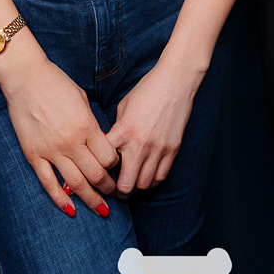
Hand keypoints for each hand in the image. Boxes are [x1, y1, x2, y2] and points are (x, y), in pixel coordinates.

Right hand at [0, 46, 119, 216]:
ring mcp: (51, 151)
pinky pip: (49, 184)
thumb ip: (92, 124)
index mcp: (86, 127)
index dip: (116, 167)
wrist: (26, 78)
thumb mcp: (82, 100)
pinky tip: (71, 210)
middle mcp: (71, 142)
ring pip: (75, 184)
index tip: (118, 170)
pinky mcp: (34, 155)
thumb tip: (100, 143)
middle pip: (96, 175)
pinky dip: (61, 200)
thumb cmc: (57, 84)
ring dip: (91, 199)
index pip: (109, 157)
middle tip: (115, 194)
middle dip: (108, 188)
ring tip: (101, 208)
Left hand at [105, 61, 198, 196]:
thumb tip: (110, 146)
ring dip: (136, 187)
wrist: (176, 81)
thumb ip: (117, 129)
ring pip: (144, 185)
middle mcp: (140, 144)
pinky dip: (152, 181)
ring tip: (131, 184)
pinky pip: (161, 176)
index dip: (99, 171)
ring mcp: (158, 149)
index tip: (98, 175)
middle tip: (115, 191)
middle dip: (118, 192)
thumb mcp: (124, 107)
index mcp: (123, 131)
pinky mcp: (172, 150)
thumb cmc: (147, 90)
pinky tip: (147, 177)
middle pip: (125, 184)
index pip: (104, 163)